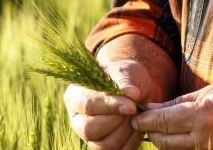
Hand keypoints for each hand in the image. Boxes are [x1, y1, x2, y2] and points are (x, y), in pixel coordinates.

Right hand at [64, 35, 177, 149]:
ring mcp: (89, 136)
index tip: (131, 105)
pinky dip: (131, 141)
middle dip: (117, 121)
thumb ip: (124, 81)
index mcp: (75, 96)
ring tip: (137, 116)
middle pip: (90, 129)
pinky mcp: (104, 146)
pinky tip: (138, 127)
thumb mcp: (124, 71)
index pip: (88, 105)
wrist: (134, 88)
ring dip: (126, 132)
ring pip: (104, 144)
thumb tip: (132, 94)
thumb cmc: (124, 76)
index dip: (110, 106)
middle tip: (134, 110)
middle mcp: (78, 119)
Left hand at [132, 82, 212, 148]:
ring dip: (166, 140)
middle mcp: (205, 139)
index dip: (144, 119)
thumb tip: (154, 108)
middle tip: (147, 120)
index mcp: (204, 116)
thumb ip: (182, 102)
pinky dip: (184, 147)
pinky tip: (187, 135)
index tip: (135, 115)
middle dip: (152, 131)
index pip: (161, 121)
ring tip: (167, 127)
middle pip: (162, 141)